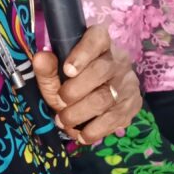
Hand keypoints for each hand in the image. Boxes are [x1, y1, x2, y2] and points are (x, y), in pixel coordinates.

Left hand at [33, 25, 141, 143]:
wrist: (96, 102)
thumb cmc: (73, 83)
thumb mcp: (56, 75)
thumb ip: (47, 69)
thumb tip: (41, 58)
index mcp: (101, 43)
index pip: (97, 39)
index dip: (83, 53)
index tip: (67, 70)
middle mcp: (118, 60)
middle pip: (100, 71)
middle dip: (75, 90)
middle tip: (60, 101)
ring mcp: (127, 82)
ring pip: (106, 97)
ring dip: (80, 113)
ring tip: (64, 121)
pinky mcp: (133, 104)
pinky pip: (114, 118)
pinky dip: (95, 130)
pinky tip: (82, 134)